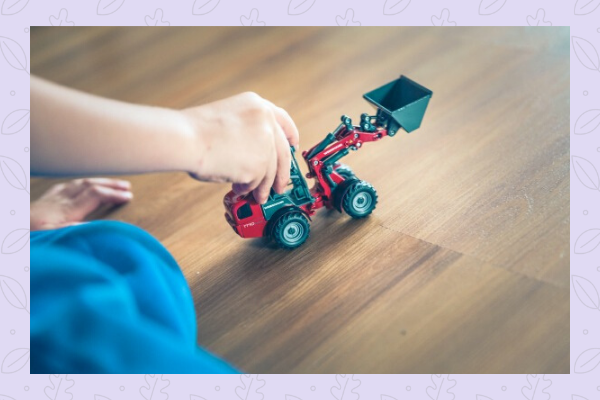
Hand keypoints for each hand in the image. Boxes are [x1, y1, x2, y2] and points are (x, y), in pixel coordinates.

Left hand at [30, 178, 132, 230]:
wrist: (6, 232)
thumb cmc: (27, 238)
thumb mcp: (52, 239)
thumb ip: (75, 231)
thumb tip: (99, 225)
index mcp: (64, 211)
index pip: (95, 196)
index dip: (113, 195)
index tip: (129, 197)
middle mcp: (58, 202)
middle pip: (89, 186)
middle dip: (110, 184)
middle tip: (127, 186)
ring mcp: (49, 200)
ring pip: (77, 184)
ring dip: (96, 182)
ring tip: (110, 184)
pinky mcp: (41, 203)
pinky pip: (63, 188)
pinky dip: (78, 185)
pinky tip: (79, 187)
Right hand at [183, 92, 299, 203]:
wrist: (186, 139)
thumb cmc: (195, 131)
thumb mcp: (228, 118)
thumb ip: (247, 131)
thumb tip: (256, 155)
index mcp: (257, 105)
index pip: (283, 121)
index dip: (290, 136)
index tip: (293, 146)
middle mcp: (266, 122)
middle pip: (283, 152)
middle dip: (282, 173)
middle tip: (280, 185)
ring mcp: (265, 144)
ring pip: (270, 172)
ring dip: (263, 187)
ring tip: (256, 195)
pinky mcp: (259, 165)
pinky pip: (257, 182)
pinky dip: (248, 189)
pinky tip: (239, 188)